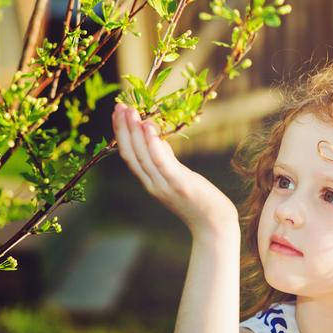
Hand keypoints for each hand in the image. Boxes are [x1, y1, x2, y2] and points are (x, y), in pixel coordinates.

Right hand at [111, 103, 238, 236]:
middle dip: (123, 129)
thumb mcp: (180, 177)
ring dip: (134, 132)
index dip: (121, 135)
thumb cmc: (200, 201)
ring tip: (130, 111)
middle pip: (131, 154)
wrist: (215, 226)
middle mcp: (153, 185)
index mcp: (151, 183)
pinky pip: (162, 163)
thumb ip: (167, 161)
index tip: (117, 113)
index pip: (129, 156)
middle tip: (118, 106)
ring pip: (143, 156)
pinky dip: (153, 145)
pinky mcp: (179, 184)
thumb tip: (156, 140)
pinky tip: (149, 127)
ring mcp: (164, 185)